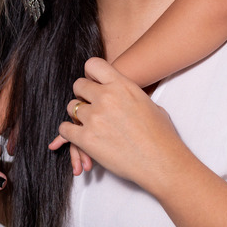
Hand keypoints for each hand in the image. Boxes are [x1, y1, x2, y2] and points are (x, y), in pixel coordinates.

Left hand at [53, 57, 187, 191]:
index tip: (93, 83)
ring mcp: (95, 117)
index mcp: (122, 85)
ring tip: (87, 124)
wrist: (161, 161)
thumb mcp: (149, 104)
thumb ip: (130, 96)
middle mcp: (106, 97)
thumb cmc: (161, 136)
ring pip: (71, 107)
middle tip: (89, 105)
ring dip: (77, 115)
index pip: (93, 65)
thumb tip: (126, 98)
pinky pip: (65, 129)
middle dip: (82, 95)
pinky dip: (68, 133)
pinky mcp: (86, 138)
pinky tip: (77, 135)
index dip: (90, 74)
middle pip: (79, 85)